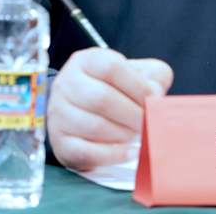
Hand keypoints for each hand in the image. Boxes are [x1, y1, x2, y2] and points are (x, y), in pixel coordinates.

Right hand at [47, 47, 172, 170]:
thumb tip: (156, 92)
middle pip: (102, 98)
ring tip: (139, 133)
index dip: (137, 85)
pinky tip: (131, 152)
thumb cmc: (117, 87)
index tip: (154, 98)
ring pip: (94, 126)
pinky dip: (113, 155)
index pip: (112, 68)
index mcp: (87, 60)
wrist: (84, 107)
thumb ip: (154, 75)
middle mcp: (67, 84)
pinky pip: (86, 151)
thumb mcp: (137, 71)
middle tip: (149, 120)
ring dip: (124, 133)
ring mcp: (58, 114)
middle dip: (132, 113)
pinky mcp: (59, 141)